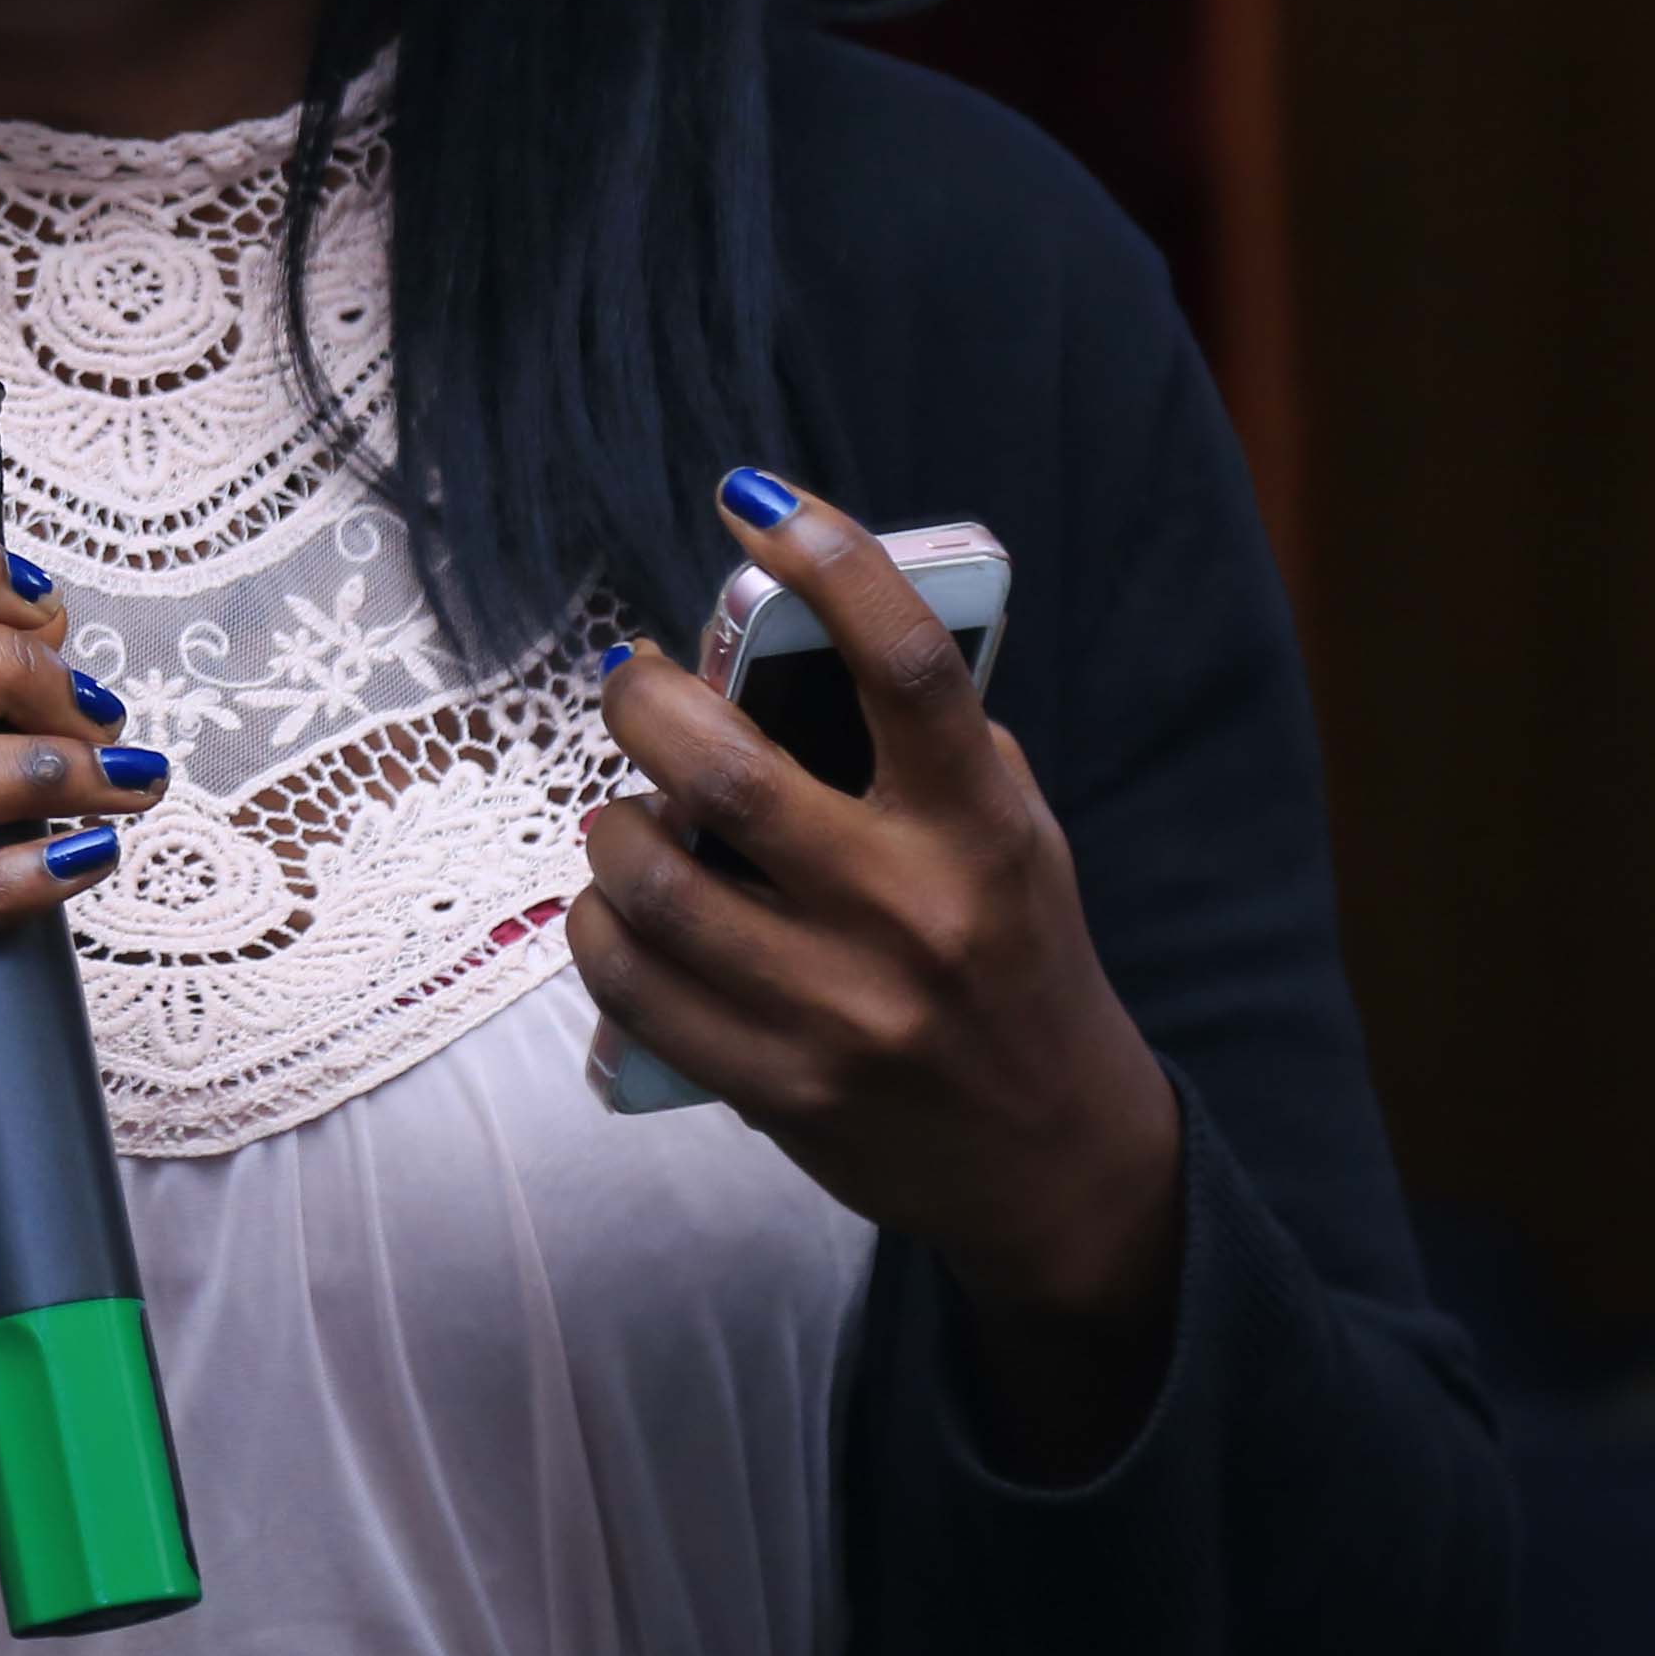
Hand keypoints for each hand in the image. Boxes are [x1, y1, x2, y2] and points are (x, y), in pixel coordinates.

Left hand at [566, 471, 1185, 1477]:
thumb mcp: (1015, 838)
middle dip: (646, 700)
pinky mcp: (777, 1087)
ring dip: (611, 826)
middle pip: (729, 772)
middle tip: (632, 677)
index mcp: (982, 827)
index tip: (753, 497)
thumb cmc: (1016, 960)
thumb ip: (932, 748)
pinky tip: (613, 905)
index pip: (908, 665)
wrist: (1055, 1158)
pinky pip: (637, 988)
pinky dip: (600, 928)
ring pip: (658, 884)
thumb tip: (796, 633)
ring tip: (622, 811)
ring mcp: (838, 1009)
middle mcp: (911, 913)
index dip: (828, 560)